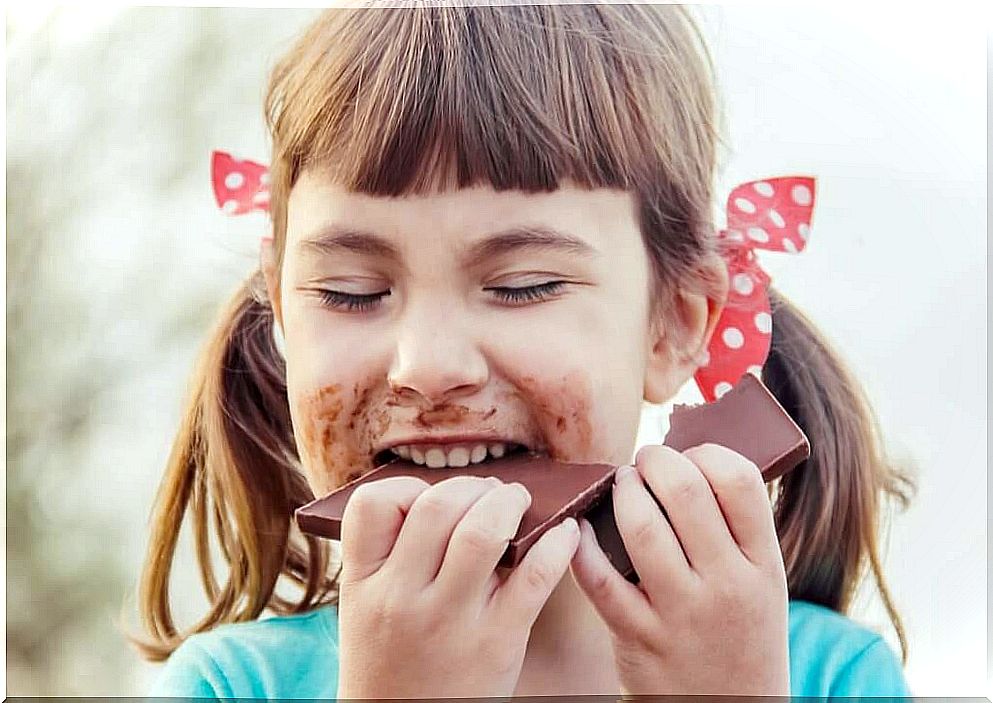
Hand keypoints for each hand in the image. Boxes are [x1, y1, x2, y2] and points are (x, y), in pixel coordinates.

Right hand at [336, 474, 580, 699]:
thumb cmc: (391, 661)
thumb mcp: (365, 608)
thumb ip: (392, 555)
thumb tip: (449, 494)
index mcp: (363, 584)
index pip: (372, 504)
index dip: (406, 487)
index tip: (429, 498)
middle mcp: (402, 598)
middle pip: (438, 505)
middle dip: (472, 487)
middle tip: (489, 493)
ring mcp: (450, 620)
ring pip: (483, 531)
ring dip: (509, 503)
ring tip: (518, 503)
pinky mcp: (498, 642)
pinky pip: (535, 576)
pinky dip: (557, 544)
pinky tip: (563, 533)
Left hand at [569, 443, 790, 694]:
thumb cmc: (741, 631)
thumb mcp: (762, 581)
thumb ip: (735, 527)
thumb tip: (690, 458)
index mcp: (763, 564)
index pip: (740, 480)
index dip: (706, 452)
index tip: (688, 456)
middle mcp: (728, 585)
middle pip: (685, 491)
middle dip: (654, 460)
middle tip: (645, 461)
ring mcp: (682, 613)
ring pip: (640, 527)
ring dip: (622, 492)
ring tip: (621, 485)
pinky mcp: (638, 637)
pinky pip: (599, 578)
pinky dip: (580, 544)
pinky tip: (578, 527)